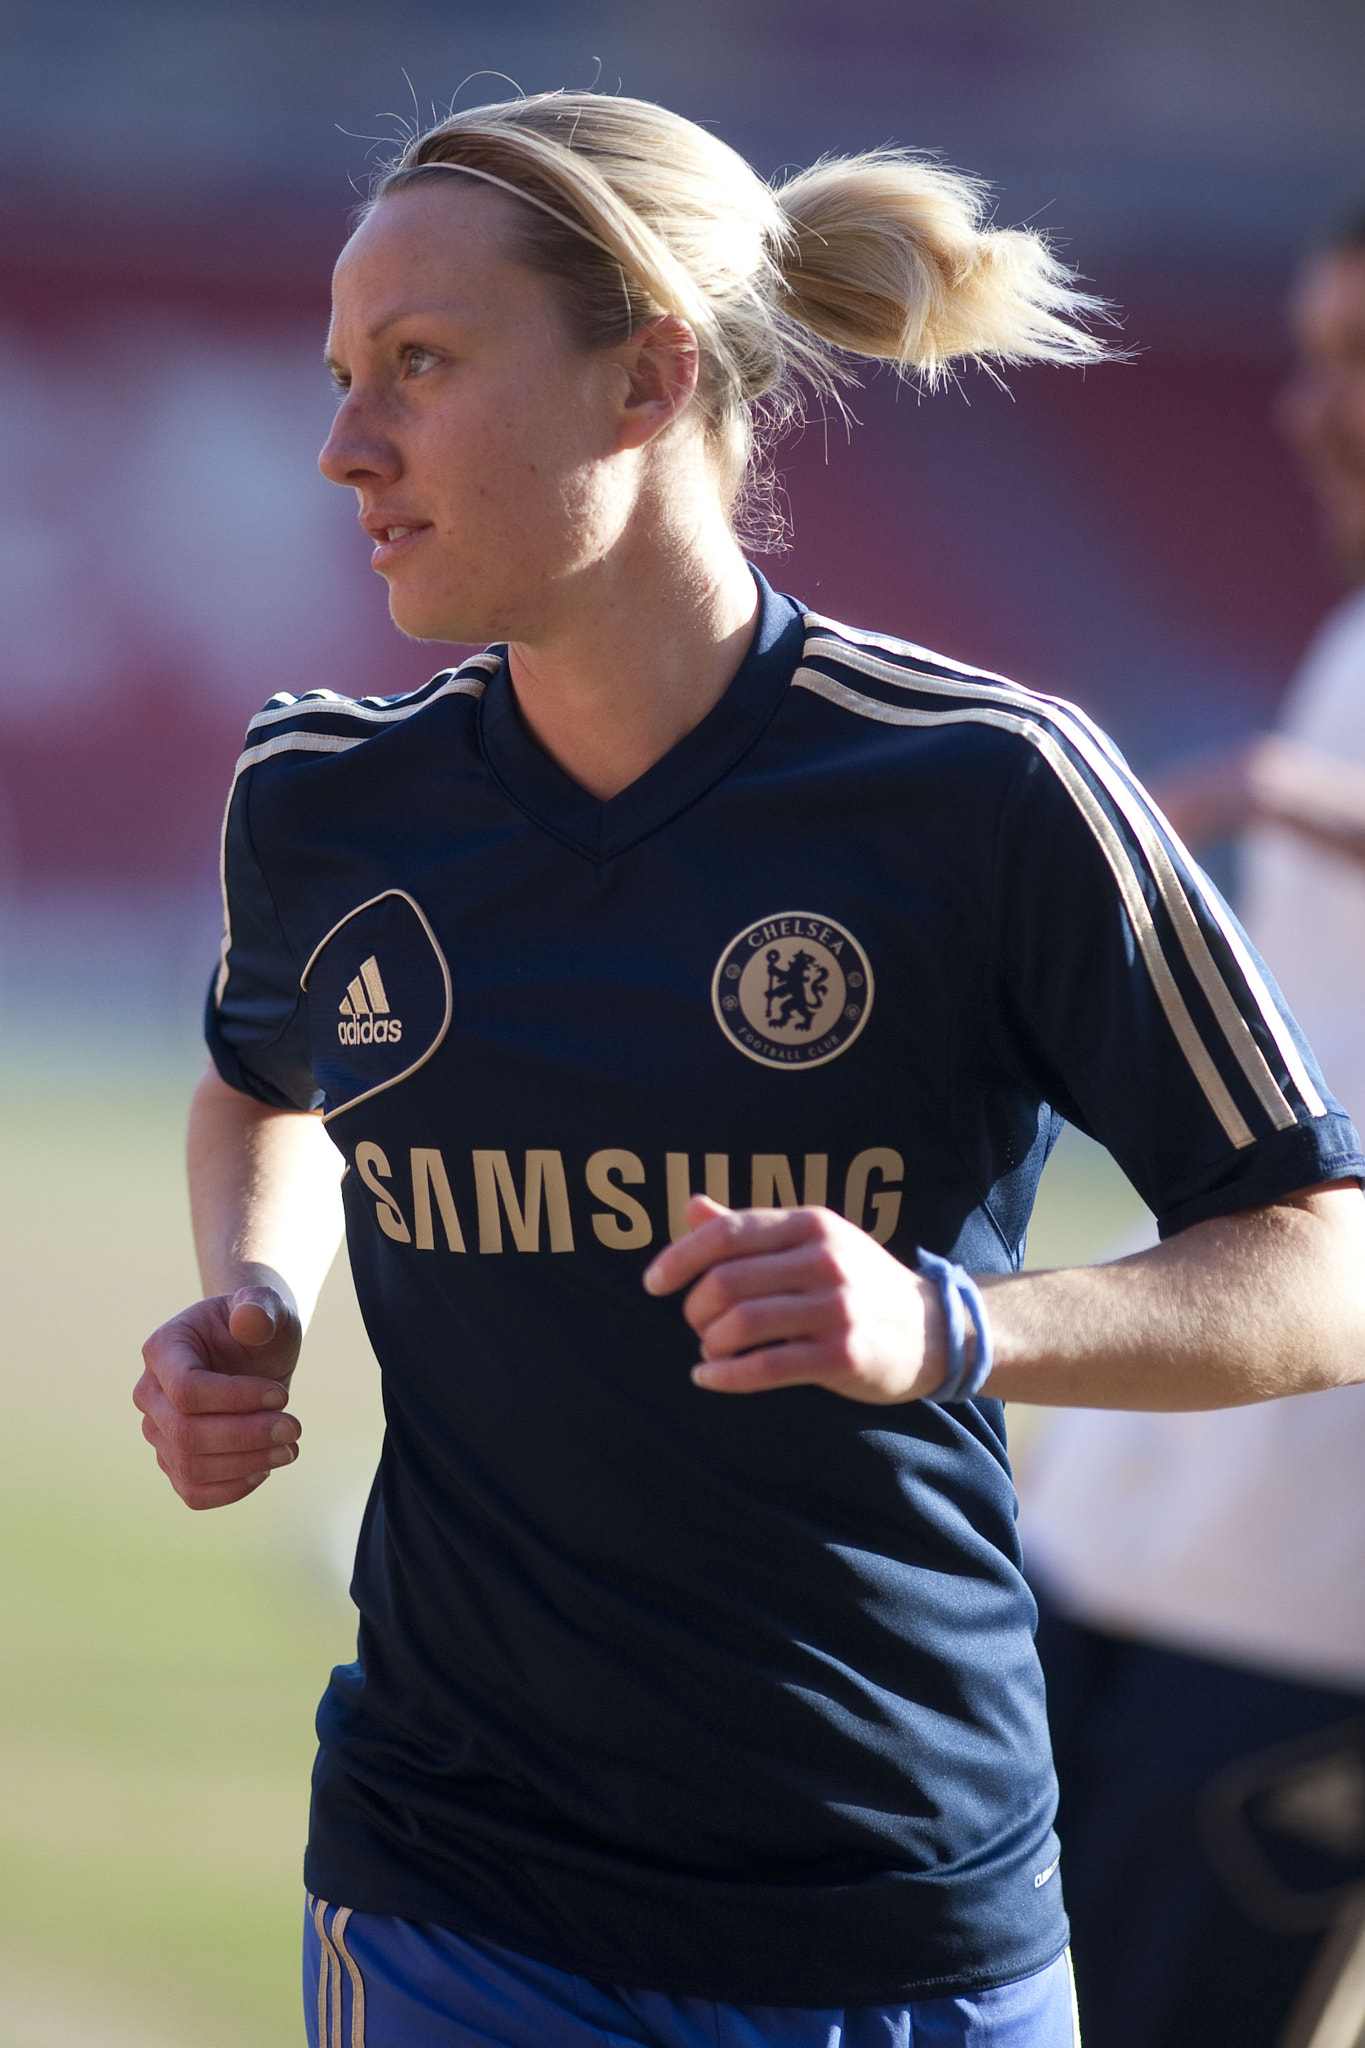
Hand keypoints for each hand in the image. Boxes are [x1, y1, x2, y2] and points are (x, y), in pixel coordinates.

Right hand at [134, 1286, 302, 1509]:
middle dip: (247, 1437)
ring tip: (289, 1449)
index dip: (237, 1400)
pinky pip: (192, 1492)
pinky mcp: (174, 1461)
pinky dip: (231, 1490)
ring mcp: (158, 1431)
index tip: (283, 1396)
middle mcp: (149, 1393)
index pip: (187, 1390)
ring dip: (245, 1465)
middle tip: (295, 1428)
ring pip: (189, 1468)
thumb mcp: (266, 1306)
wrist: (253, 1351)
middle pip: (186, 1435)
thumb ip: (259, 1305)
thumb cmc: (258, 1325)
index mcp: (163, 1349)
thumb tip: (249, 1319)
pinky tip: (265, 1469)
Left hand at [643, 1197, 945, 1403]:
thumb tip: (691, 1207)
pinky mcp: (844, 1354)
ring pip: (743, 1323)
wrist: (933, 1329)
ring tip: (709, 1350)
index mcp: (810, 1224)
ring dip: (711, 1342)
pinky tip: (709, 1377)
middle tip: (696, 1323)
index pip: (727, 1234)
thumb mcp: (811, 1243)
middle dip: (695, 1307)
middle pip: (727, 1281)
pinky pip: (768, 1366)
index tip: (653, 1283)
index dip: (679, 1258)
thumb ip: (750, 1228)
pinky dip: (727, 1375)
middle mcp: (824, 1259)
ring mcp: (837, 1308)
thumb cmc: (858, 1283)